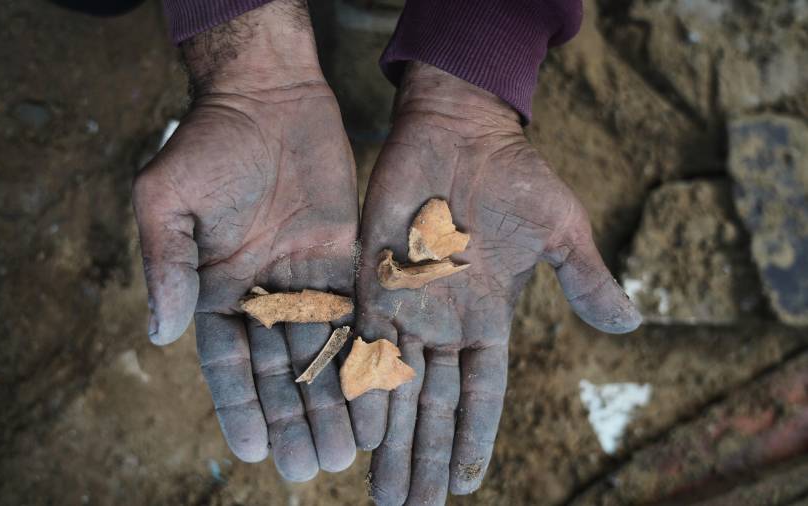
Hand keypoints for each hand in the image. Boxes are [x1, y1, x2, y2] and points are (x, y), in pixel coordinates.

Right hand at [133, 1, 357, 480]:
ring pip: (320, 352)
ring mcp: (306, 279)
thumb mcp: (166, 201)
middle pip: (277, 371)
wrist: (266, 95)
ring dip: (331, 401)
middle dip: (292, 419)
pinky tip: (377, 392)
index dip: (240, 408)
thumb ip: (165, 267)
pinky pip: (357, 314)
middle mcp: (262, 294)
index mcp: (216, 289)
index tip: (254, 452)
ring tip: (346, 452)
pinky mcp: (344, 259)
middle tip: (308, 468)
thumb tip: (160, 335)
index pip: (227, 364)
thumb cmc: (206, 143)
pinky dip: (365, 354)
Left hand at [352, 64, 640, 503]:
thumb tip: (630, 325)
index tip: (463, 486)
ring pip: (394, 387)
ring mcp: (405, 305)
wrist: (457, 129)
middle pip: (432, 406)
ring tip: (380, 492)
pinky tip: (354, 428)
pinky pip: (361, 342)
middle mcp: (444, 323)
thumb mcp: (559, 229)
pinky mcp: (370, 280)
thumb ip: (584, 279)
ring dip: (387, 441)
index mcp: (489, 319)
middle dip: (421, 459)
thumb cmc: (513, 176)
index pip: (480, 395)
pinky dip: (359, 386)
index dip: (471, 440)